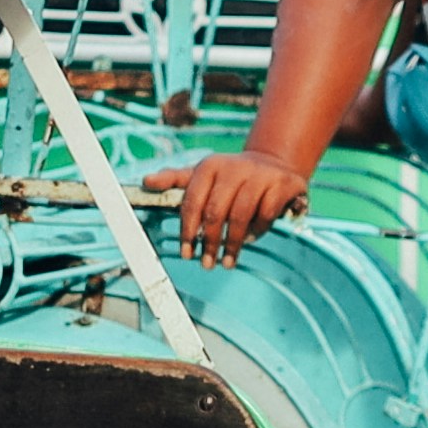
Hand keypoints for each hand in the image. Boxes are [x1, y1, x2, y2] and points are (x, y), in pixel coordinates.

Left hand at [166, 148, 312, 265]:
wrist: (274, 163)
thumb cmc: (231, 176)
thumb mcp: (204, 175)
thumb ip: (175, 180)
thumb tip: (146, 182)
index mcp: (210, 166)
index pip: (193, 202)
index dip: (187, 231)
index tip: (187, 253)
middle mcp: (234, 167)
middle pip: (216, 212)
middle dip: (209, 242)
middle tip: (207, 263)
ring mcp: (260, 174)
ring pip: (241, 216)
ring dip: (233, 243)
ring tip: (228, 261)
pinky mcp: (282, 183)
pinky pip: (266, 214)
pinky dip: (258, 230)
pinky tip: (252, 238)